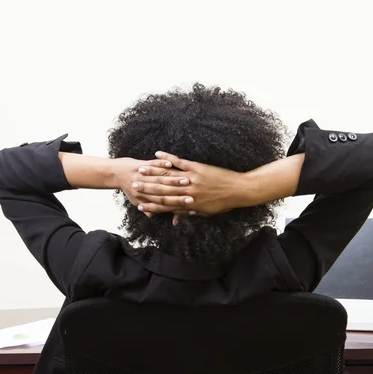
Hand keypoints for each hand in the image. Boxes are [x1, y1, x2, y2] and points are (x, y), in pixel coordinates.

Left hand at [112, 157, 195, 217]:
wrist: (112, 173)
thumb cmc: (127, 188)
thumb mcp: (136, 200)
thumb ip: (148, 208)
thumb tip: (153, 216)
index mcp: (144, 197)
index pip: (163, 202)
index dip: (177, 203)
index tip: (190, 204)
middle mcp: (143, 187)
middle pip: (164, 190)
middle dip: (179, 191)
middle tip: (192, 192)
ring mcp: (142, 176)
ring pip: (159, 177)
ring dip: (173, 177)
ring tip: (186, 178)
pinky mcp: (141, 165)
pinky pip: (153, 163)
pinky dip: (161, 163)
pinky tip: (170, 163)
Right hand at [133, 151, 247, 216]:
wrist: (239, 190)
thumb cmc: (223, 203)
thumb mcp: (205, 212)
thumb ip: (188, 213)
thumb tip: (175, 219)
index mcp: (189, 204)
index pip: (166, 206)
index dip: (151, 205)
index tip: (139, 205)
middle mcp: (187, 192)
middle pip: (163, 191)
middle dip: (147, 188)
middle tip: (133, 185)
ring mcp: (192, 179)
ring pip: (168, 176)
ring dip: (153, 172)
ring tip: (140, 169)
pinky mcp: (197, 168)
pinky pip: (180, 162)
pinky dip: (168, 158)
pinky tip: (158, 154)